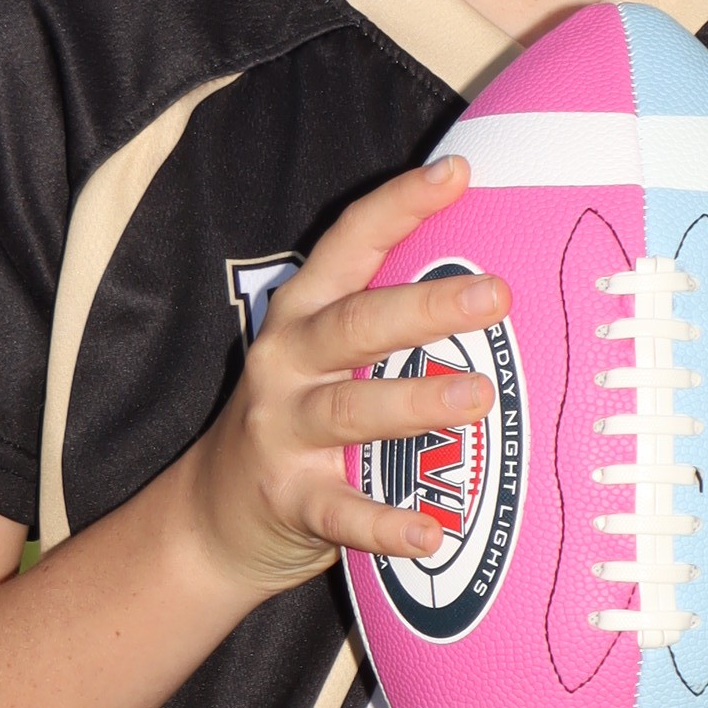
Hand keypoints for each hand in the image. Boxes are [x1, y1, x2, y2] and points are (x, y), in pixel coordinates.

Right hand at [180, 154, 504, 602]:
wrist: (212, 517)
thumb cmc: (298, 420)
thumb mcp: (324, 357)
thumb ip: (386, 325)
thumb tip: (495, 286)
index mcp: (302, 314)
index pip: (348, 245)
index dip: (398, 206)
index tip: (456, 174)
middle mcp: (286, 362)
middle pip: (355, 325)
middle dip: (423, 307)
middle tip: (494, 296)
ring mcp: (283, 432)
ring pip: (350, 410)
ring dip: (415, 404)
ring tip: (478, 397)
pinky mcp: (290, 499)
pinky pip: (342, 513)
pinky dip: (387, 525)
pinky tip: (432, 533)